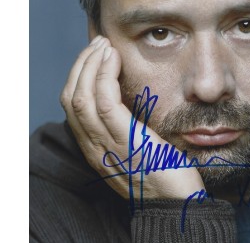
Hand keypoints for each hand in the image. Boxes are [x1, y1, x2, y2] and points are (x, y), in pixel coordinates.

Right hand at [60, 36, 204, 199]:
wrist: (179, 204)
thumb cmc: (164, 173)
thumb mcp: (136, 148)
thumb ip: (124, 127)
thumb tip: (126, 99)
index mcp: (95, 148)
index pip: (72, 106)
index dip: (79, 76)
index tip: (95, 55)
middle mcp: (94, 147)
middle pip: (70, 98)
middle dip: (81, 65)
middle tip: (98, 44)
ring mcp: (107, 145)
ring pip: (81, 96)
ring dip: (91, 65)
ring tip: (104, 45)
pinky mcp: (126, 140)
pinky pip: (105, 101)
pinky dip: (104, 75)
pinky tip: (114, 59)